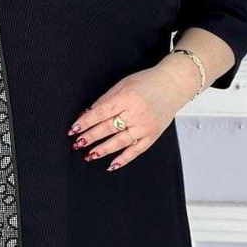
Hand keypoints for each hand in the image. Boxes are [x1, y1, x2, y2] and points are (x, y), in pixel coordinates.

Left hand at [66, 66, 183, 171]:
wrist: (172, 85)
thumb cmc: (146, 82)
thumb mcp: (123, 84)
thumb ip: (105, 99)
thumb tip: (88, 113)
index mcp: (127, 98)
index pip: (101, 112)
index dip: (86, 122)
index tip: (74, 129)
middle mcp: (136, 113)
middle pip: (108, 128)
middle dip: (90, 136)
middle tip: (77, 143)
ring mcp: (146, 126)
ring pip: (120, 142)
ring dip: (103, 150)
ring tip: (89, 155)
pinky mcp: (153, 136)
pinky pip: (136, 150)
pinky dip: (124, 159)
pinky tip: (111, 164)